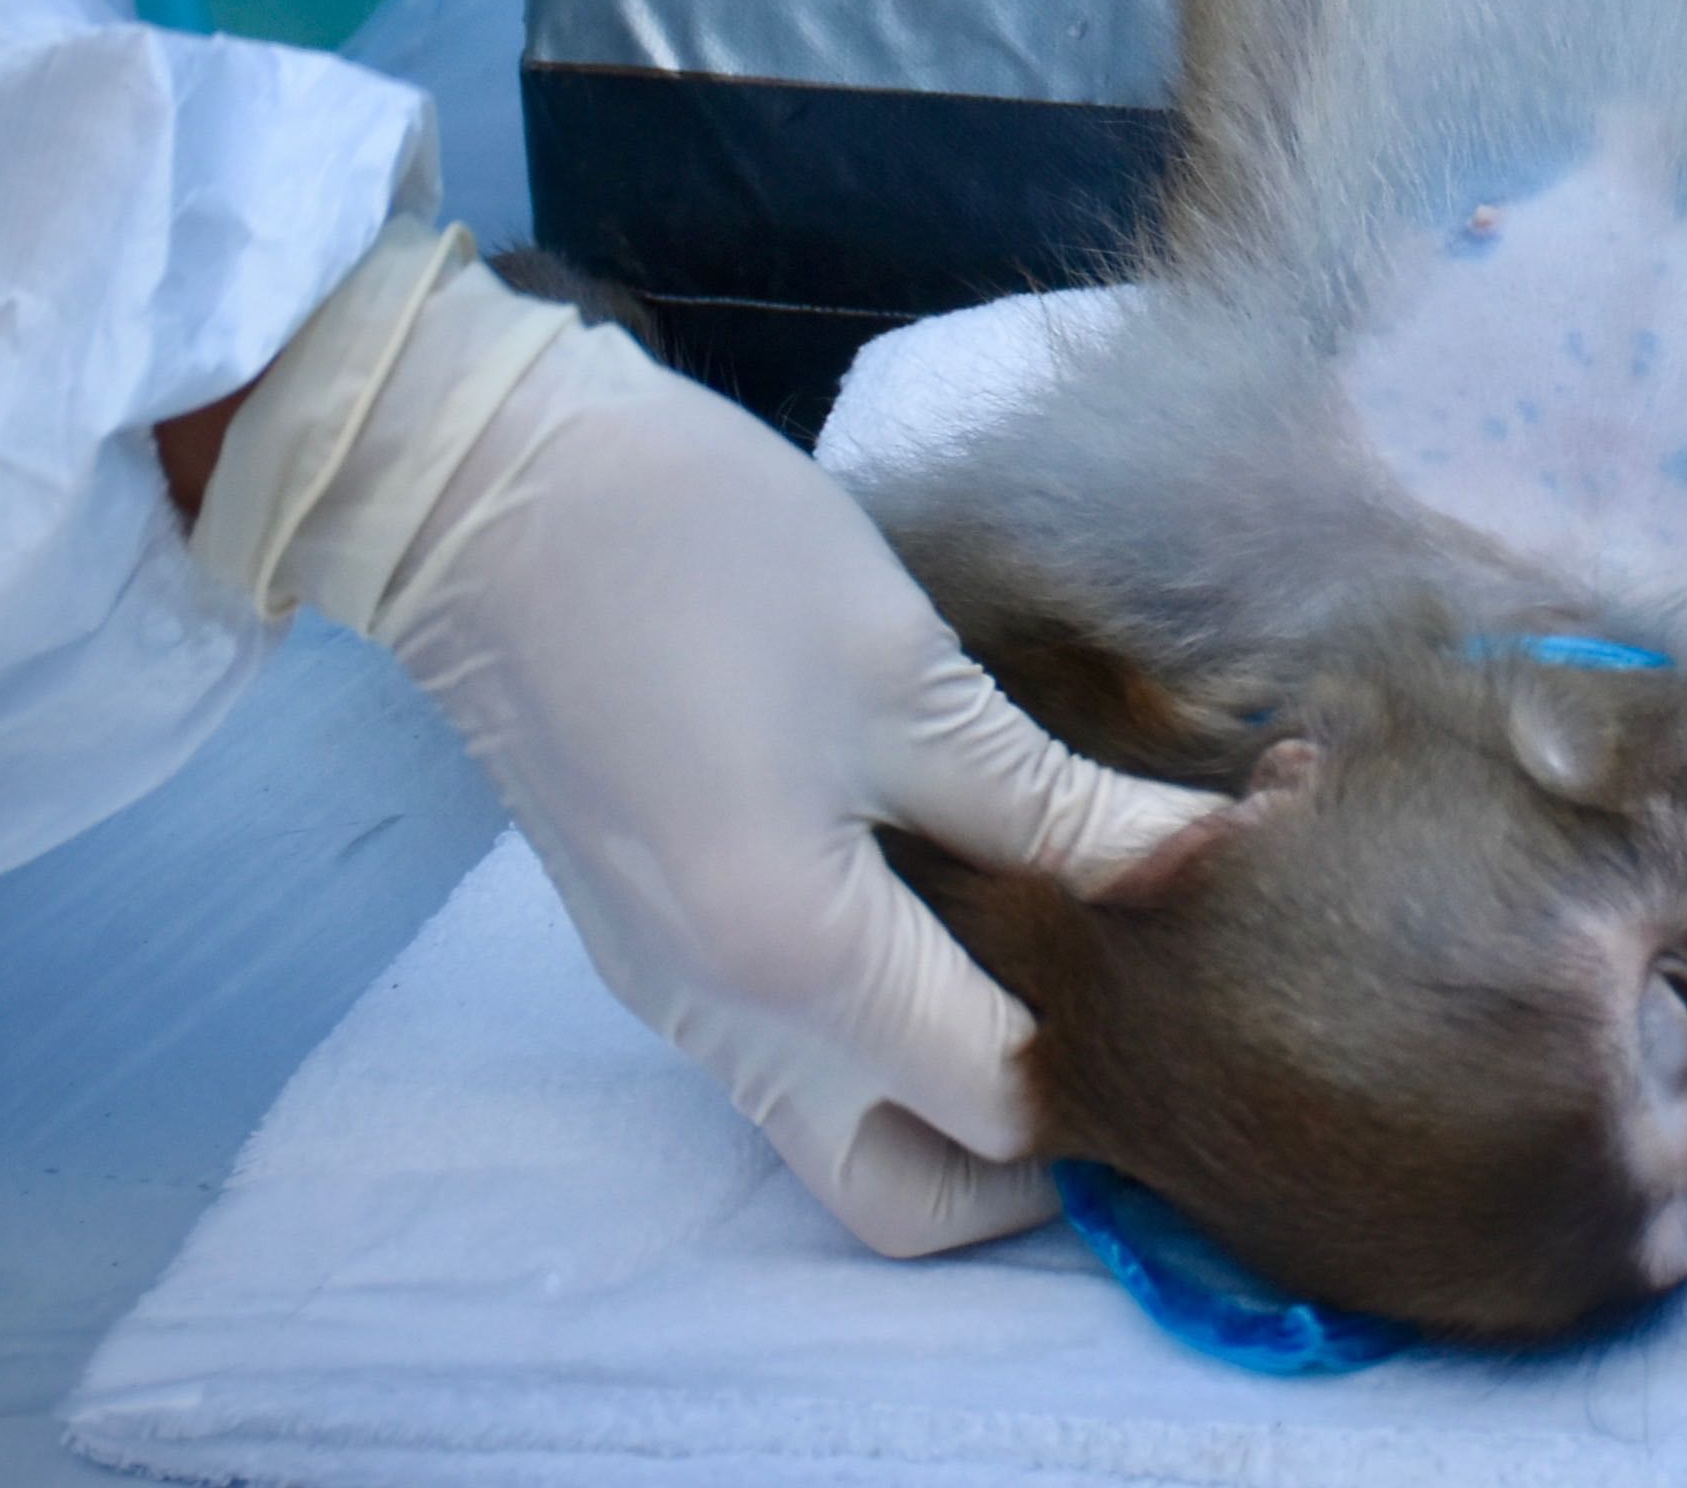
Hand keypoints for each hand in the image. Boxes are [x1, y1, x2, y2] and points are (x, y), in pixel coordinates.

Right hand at [193, 230, 1211, 1249]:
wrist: (482, 489)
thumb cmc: (701, 554)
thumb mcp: (907, 673)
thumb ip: (1058, 807)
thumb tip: (1204, 867)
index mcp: (799, 962)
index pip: (998, 1109)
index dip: (1112, 1064)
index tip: (1192, 974)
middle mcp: (723, 1022)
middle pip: (901, 1197)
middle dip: (1021, 1162)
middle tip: (1116, 1026)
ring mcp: (668, 992)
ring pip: (833, 1132)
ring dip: (942, 1092)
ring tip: (1049, 957)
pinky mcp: (645, 941)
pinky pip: (778, 1051)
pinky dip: (872, 1027)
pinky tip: (947, 901)